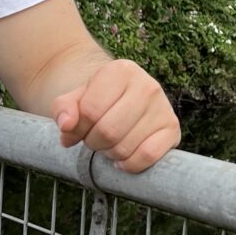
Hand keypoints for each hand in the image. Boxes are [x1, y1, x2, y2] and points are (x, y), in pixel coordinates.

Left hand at [51, 59, 180, 172]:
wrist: (124, 102)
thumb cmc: (96, 101)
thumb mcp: (75, 99)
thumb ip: (62, 108)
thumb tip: (66, 125)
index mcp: (121, 70)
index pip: (90, 111)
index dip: (76, 128)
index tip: (76, 128)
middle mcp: (147, 85)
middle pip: (108, 131)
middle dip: (93, 142)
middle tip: (93, 138)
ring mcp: (163, 107)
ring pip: (125, 147)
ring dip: (109, 154)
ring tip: (109, 143)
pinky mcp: (172, 129)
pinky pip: (147, 156)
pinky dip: (130, 164)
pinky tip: (123, 157)